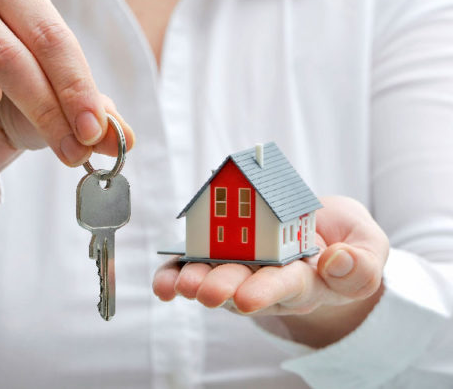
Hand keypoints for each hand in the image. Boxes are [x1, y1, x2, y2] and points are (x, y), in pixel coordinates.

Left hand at [153, 196, 388, 346]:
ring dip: (196, 280)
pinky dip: (175, 275)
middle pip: (244, 285)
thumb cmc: (344, 241)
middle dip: (224, 288)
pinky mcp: (219, 255)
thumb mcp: (368, 247)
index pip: (286, 286)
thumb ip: (362, 263)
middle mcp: (268, 279)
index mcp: (306, 279)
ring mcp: (241, 268)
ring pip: (215, 277)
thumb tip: (337, 261)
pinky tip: (164, 283)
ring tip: (183, 284)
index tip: (250, 298)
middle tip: (208, 292)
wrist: (321, 233)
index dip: (267, 291)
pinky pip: (193, 267)